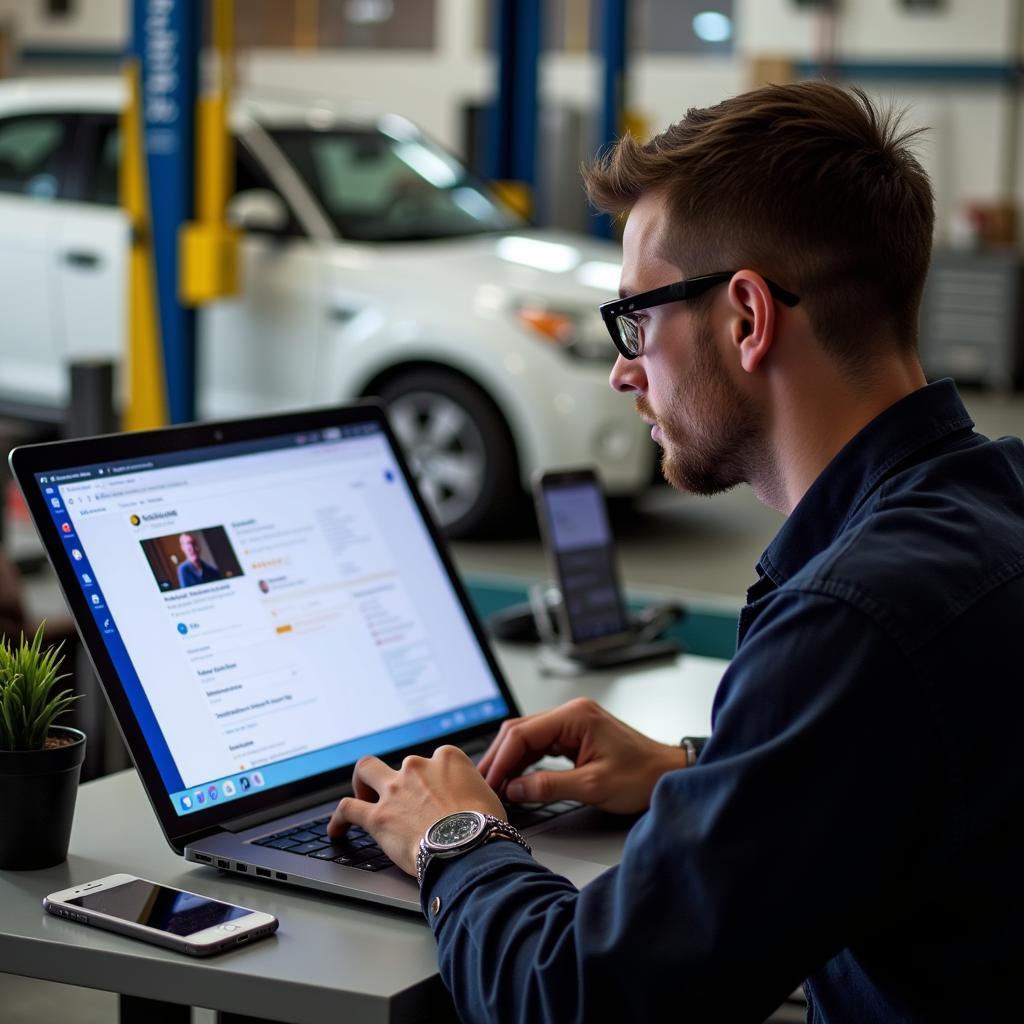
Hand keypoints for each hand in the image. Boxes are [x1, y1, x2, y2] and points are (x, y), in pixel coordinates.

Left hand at [327, 745, 505, 875]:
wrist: (468, 846)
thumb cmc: (485, 826)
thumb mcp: (489, 798)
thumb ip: (473, 792)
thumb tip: (475, 804)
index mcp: (448, 759)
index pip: (437, 759)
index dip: (436, 778)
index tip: (438, 794)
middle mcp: (418, 767)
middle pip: (402, 764)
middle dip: (400, 777)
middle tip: (403, 797)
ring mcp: (395, 789)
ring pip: (365, 770)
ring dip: (362, 783)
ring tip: (363, 797)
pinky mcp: (377, 816)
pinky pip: (347, 810)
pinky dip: (339, 819)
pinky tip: (336, 830)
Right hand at [477, 698, 687, 814]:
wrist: (669, 774)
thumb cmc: (642, 775)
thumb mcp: (593, 785)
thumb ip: (549, 786)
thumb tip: (514, 789)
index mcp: (575, 716)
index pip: (523, 733)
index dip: (501, 759)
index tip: (489, 782)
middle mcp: (571, 713)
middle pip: (520, 730)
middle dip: (500, 757)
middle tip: (484, 784)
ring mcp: (573, 722)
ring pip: (528, 737)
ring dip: (510, 760)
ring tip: (495, 783)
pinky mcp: (575, 735)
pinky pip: (541, 744)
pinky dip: (526, 761)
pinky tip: (516, 777)